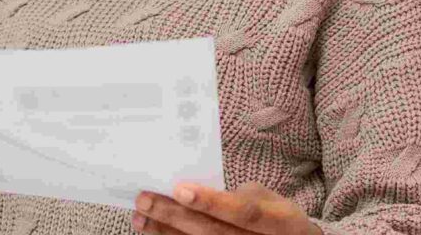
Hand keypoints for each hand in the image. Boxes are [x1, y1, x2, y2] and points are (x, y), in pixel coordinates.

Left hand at [133, 182, 321, 234]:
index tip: (180, 189)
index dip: (212, 202)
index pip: (244, 212)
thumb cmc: (275, 217)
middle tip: (145, 199)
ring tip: (141, 216)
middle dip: (175, 216)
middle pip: (213, 233)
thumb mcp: (269, 200)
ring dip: (165, 232)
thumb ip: (238, 196)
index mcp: (279, 221)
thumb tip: (194, 190)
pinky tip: (153, 231)